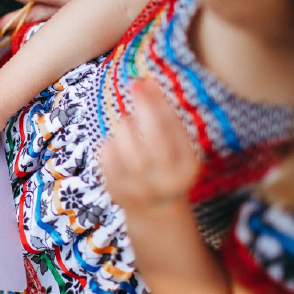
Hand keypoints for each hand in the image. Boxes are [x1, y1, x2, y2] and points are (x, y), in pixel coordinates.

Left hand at [0, 0, 141, 31]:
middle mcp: (77, 11)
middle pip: (37, 10)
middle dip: (14, 11)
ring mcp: (79, 15)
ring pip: (47, 16)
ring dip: (25, 17)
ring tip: (3, 18)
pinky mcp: (82, 13)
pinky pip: (58, 15)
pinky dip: (42, 15)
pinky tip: (27, 16)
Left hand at [100, 79, 199, 211]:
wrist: (155, 212)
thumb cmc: (168, 168)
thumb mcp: (179, 151)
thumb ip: (168, 122)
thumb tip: (146, 82)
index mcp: (187, 168)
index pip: (174, 128)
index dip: (159, 101)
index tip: (147, 81)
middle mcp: (165, 179)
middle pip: (153, 134)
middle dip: (144, 105)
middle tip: (135, 85)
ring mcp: (139, 187)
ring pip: (125, 141)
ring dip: (125, 124)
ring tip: (128, 124)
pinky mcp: (116, 189)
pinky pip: (106, 153)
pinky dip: (110, 142)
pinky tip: (117, 145)